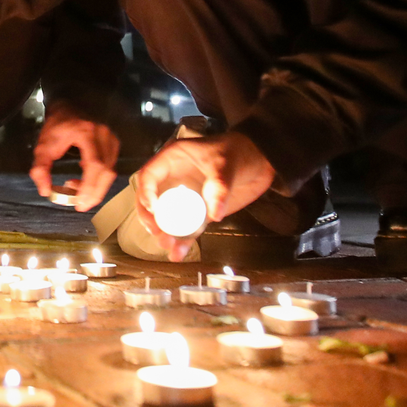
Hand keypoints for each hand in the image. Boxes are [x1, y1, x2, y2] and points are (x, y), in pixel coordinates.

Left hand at [29, 101, 119, 209]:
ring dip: (96, 188)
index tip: (79, 204)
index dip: (89, 187)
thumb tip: (45, 192)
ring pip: (110, 172)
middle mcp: (103, 135)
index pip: (94, 165)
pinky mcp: (114, 143)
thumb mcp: (43, 146)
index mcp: (86, 133)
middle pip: (107, 172)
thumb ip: (40, 169)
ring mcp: (112, 138)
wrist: (69, 105)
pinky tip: (84, 181)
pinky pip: (110, 167)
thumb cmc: (56, 126)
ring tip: (77, 192)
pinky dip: (99, 180)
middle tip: (81, 206)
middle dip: (95, 194)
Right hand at [132, 132, 274, 260]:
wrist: (260, 161)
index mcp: (173, 159)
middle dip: (151, 218)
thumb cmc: (239, 152)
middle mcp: (174, 179)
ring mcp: (186, 197)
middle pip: (152, 200)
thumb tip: (214, 214)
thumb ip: (219, 187)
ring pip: (167, 217)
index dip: (146, 193)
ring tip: (167, 245)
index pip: (149, 176)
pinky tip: (178, 254)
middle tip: (157, 232)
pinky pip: (187, 228)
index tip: (154, 210)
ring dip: (164, 233)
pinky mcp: (200, 212)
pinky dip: (182, 241)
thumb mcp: (227, 165)